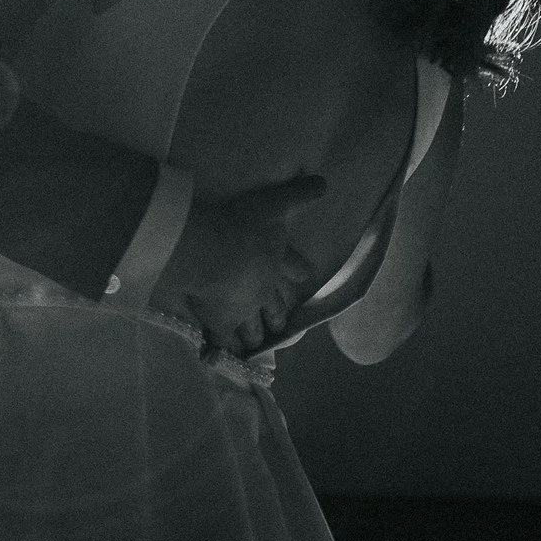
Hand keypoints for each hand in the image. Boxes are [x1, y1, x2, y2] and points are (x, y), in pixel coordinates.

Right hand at [149, 175, 325, 355]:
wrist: (214, 253)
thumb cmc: (242, 224)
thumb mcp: (273, 202)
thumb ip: (298, 193)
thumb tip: (325, 183)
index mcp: (278, 261)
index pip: (295, 269)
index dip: (299, 273)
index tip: (304, 279)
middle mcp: (266, 290)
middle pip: (276, 306)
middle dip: (279, 315)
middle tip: (281, 326)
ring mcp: (244, 310)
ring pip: (254, 326)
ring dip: (256, 334)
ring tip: (258, 342)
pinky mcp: (222, 323)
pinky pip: (226, 342)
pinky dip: (227, 350)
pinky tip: (227, 357)